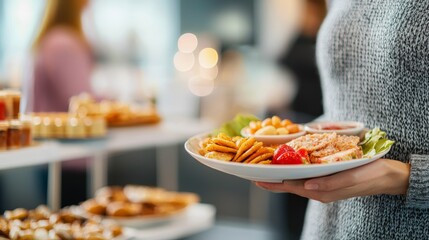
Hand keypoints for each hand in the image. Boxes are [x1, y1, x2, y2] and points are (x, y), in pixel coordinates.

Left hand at [255, 159, 409, 202]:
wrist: (388, 176)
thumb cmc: (371, 175)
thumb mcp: (352, 178)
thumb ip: (329, 184)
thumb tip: (306, 185)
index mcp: (322, 191)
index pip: (291, 187)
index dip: (272, 182)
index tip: (255, 177)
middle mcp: (319, 190)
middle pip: (290, 184)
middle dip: (272, 178)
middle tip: (254, 169)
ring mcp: (322, 185)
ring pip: (296, 181)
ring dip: (281, 174)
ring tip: (265, 166)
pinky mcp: (327, 179)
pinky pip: (305, 176)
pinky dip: (294, 170)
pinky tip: (288, 164)